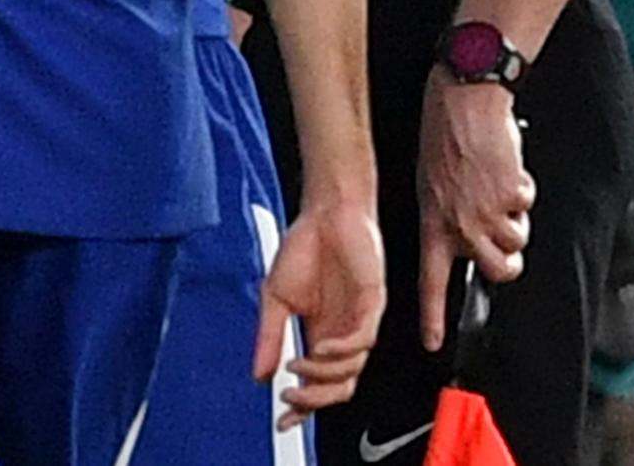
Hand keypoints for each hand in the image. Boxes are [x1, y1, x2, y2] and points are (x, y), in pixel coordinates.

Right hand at [256, 194, 384, 425]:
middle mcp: (343, 334)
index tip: (283, 421)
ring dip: (323, 374)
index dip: (302, 406)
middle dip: (315, 401)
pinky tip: (322, 347)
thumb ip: (269, 335)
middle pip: (340, 388)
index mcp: (321, 335)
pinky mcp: (373, 304)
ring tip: (298, 364)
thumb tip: (259, 373)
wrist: (325, 211)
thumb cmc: (305, 247)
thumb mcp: (275, 297)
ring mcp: (360, 321)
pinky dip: (342, 351)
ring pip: (352, 370)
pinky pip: (363, 340)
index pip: (317, 384)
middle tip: (292, 401)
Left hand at [417, 75, 532, 350]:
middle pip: (499, 271)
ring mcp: (485, 212)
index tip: (432, 343)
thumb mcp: (430, 181)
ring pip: (518, 241)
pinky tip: (503, 169)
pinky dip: (522, 190)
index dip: (432, 316)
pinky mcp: (510, 194)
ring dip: (515, 218)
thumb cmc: (443, 133)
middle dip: (508, 256)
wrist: (464, 98)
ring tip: (495, 188)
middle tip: (500, 230)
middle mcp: (458, 224)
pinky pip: (528, 207)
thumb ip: (444, 216)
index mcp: (431, 223)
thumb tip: (460, 239)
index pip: (430, 281)